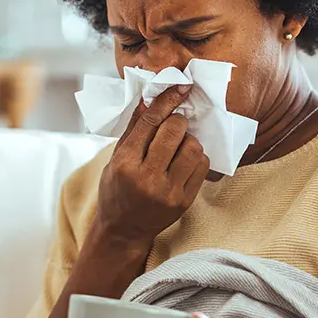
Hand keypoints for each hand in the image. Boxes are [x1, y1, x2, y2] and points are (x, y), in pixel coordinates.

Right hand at [95, 84, 210, 244]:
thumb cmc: (116, 190)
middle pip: (174, 132)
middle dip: (178, 121)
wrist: (123, 231)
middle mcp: (147, 178)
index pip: (150, 123)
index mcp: (125, 164)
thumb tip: (149, 100)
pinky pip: (202, 166)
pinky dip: (196, 157)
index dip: (167, 101)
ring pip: (193, 148)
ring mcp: (168, 192)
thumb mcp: (115, 159)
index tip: (180, 86)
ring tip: (178, 146)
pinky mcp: (184, 201)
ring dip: (188, 140)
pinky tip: (184, 161)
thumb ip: (133, 130)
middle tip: (174, 125)